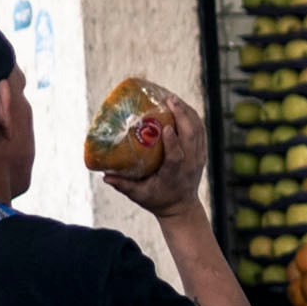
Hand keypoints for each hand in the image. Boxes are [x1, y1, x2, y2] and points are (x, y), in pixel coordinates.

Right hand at [98, 90, 210, 216]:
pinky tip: (180, 105)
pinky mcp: (201, 153)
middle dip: (182, 115)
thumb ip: (123, 185)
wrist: (181, 207)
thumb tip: (104, 175)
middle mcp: (190, 164)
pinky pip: (200, 130)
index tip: (167, 127)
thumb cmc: (157, 200)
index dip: (173, 142)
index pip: (177, 156)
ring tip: (172, 98)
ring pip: (198, 130)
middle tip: (169, 99)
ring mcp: (199, 158)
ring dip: (187, 112)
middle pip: (191, 137)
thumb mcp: (138, 195)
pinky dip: (191, 116)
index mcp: (174, 174)